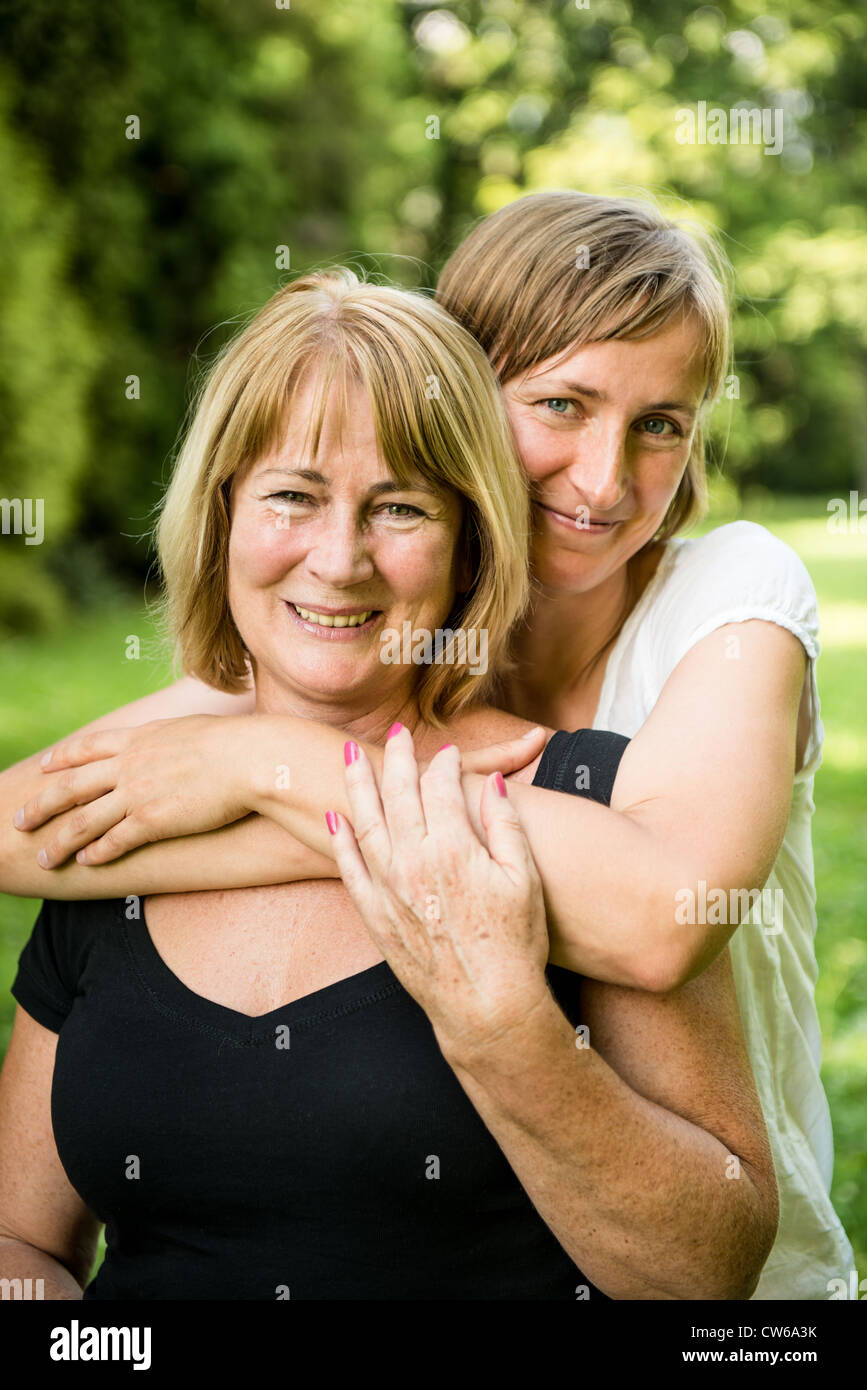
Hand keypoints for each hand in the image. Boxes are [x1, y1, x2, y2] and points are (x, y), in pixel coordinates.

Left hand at [12, 715, 260, 866]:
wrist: (252, 758)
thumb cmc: (237, 742)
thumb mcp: (195, 728)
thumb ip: (175, 736)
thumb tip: (179, 738)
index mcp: (140, 738)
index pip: (88, 748)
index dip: (62, 759)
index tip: (45, 768)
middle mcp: (130, 764)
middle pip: (71, 786)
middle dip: (41, 805)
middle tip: (19, 820)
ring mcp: (138, 793)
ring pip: (84, 820)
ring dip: (60, 841)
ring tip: (44, 859)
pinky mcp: (153, 820)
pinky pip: (114, 840)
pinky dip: (96, 853)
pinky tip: (85, 863)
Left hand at [327, 725, 551, 1062]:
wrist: (486, 1007)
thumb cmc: (515, 944)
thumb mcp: (524, 879)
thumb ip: (505, 825)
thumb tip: (494, 785)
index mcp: (453, 848)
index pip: (441, 787)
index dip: (446, 764)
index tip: (449, 754)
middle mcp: (413, 862)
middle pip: (397, 794)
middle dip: (396, 758)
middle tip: (396, 733)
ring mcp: (389, 889)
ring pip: (365, 822)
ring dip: (357, 784)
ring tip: (349, 756)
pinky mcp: (376, 916)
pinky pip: (350, 869)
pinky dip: (341, 841)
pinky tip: (335, 820)